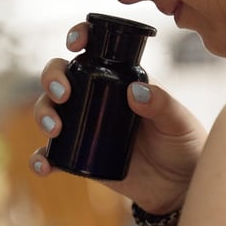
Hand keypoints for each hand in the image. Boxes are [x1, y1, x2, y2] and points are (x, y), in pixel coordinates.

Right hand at [30, 22, 206, 213]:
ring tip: (56, 129)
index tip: (73, 44)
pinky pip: (51, 154)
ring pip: (48, 110)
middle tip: (63, 95)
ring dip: (43, 114)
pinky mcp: (78, 155)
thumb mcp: (179, 122)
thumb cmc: (185, 146)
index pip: (93, 50)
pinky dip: (41, 158)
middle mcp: (94, 97)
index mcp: (118, 80)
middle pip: (60, 77)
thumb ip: (163, 105)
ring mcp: (83, 126)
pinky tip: (44, 166)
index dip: (78, 37)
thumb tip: (135, 91)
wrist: (181, 188)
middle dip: (52, 80)